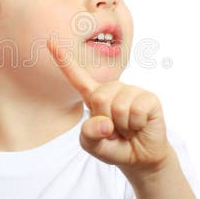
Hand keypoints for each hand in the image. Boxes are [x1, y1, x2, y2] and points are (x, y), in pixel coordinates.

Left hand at [48, 40, 170, 175]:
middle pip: (99, 98)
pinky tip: (140, 126)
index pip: (76, 76)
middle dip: (105, 120)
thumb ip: (89, 134)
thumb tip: (106, 123)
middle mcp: (113, 89)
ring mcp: (132, 91)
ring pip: (119, 107)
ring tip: (127, 129)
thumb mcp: (92, 145)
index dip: (63, 59)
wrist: (140, 158)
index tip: (50, 40)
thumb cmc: (113, 147)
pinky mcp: (149, 98)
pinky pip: (136, 111)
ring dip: (122, 127)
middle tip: (115, 130)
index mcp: (94, 96)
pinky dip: (136, 125)